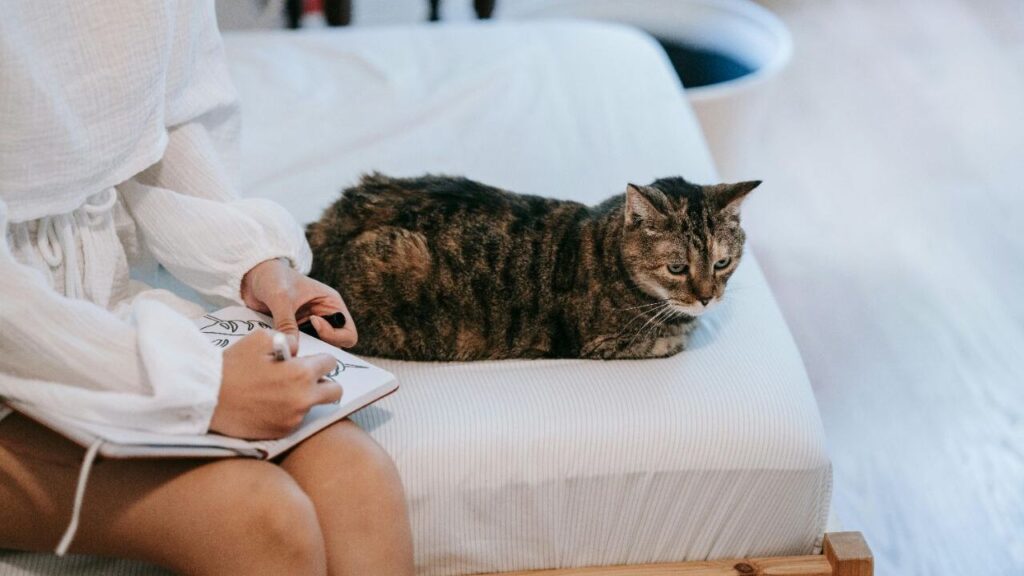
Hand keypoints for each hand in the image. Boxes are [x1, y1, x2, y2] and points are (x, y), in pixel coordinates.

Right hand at [210, 329, 342, 438]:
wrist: (206, 398)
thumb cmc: (232, 365)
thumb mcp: (260, 339)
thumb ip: (287, 340)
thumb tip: (297, 351)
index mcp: (301, 373)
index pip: (330, 363)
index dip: (320, 360)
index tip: (311, 362)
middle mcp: (303, 398)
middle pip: (335, 391)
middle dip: (325, 383)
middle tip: (307, 379)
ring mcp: (293, 418)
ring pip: (313, 406)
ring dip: (304, 398)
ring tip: (280, 391)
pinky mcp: (282, 432)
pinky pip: (296, 420)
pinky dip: (289, 412)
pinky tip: (270, 404)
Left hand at [240, 258, 357, 353]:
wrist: (252, 276)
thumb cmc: (272, 277)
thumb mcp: (280, 297)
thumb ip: (286, 322)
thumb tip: (292, 346)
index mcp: (331, 304)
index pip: (348, 333)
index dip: (334, 335)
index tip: (312, 322)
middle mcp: (324, 317)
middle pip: (335, 346)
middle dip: (319, 348)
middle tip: (299, 342)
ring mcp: (309, 326)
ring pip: (317, 349)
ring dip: (304, 350)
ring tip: (288, 343)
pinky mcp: (295, 332)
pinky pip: (300, 348)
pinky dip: (292, 349)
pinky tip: (281, 344)